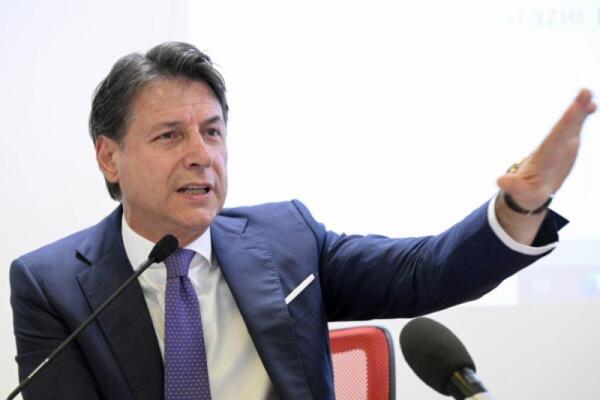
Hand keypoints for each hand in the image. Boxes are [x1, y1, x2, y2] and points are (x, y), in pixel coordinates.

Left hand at [497, 89, 595, 209]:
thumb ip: (512, 186)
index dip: (564, 125)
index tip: (573, 110)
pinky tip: (592, 106)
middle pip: (563, 127)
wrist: (528, 190)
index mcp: (543, 157)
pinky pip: (575, 129)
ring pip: (570, 124)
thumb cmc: (525, 193)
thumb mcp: (520, 193)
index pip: (554, 139)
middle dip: (573, 112)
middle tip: (584, 91)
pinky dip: (582, 117)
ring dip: (579, 109)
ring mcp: (558, 145)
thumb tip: (500, 181)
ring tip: (587, 92)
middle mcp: (551, 147)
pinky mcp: (565, 146)